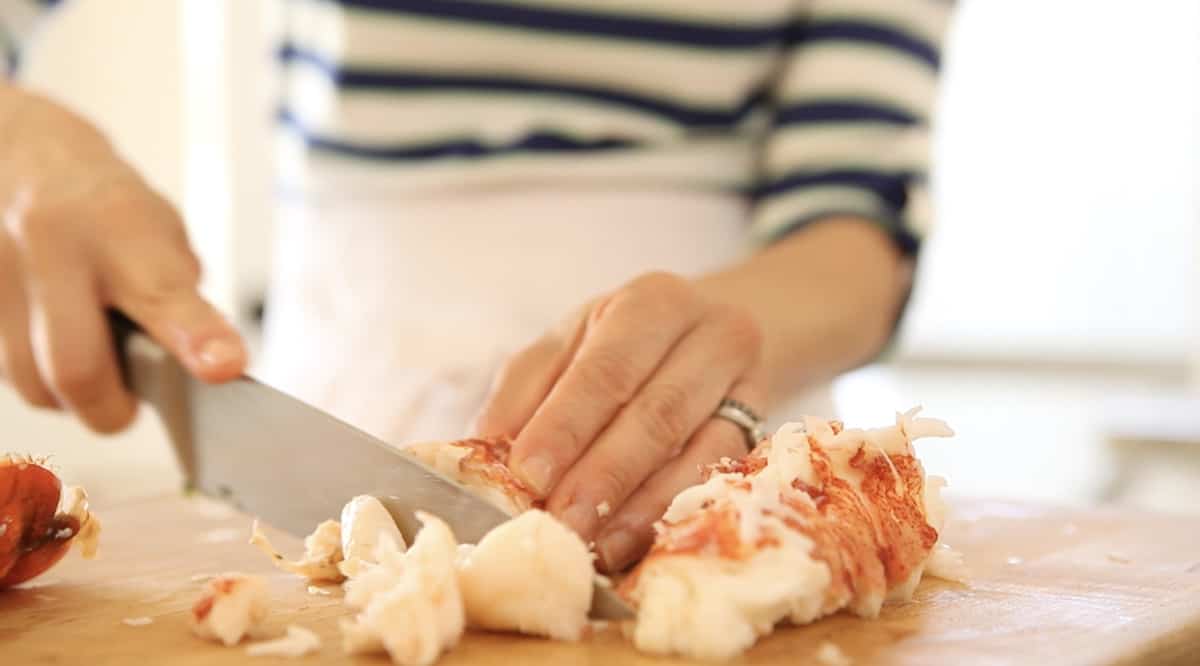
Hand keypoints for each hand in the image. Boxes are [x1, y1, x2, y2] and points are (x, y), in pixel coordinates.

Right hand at [0, 85, 245, 432]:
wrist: (22, 158)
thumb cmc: (105, 205)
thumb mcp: (160, 231)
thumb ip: (179, 296)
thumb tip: (205, 360)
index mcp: (119, 224)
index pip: (162, 292)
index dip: (195, 336)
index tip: (225, 367)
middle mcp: (52, 245)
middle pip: (76, 367)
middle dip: (111, 407)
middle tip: (131, 405)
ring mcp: (0, 272)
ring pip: (31, 381)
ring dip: (70, 396)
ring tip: (93, 362)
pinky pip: (5, 368)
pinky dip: (37, 375)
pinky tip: (53, 343)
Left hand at [472, 272, 766, 571]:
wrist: (707, 336)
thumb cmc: (622, 344)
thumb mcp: (569, 345)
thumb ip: (525, 391)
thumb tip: (482, 452)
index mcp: (652, 302)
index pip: (608, 368)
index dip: (568, 423)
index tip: (529, 473)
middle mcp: (711, 334)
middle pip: (657, 411)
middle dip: (603, 474)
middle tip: (559, 522)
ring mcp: (748, 384)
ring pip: (696, 449)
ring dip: (636, 505)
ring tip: (590, 543)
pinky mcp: (762, 430)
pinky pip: (718, 477)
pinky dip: (666, 514)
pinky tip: (627, 542)